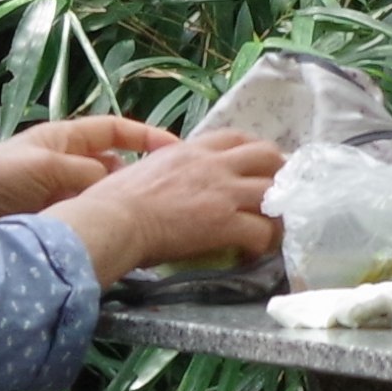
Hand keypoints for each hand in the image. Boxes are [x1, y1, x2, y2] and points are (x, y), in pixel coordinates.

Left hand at [0, 113, 177, 222]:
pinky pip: (85, 217)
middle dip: (139, 175)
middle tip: (166, 191)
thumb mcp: (44, 168)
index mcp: (63, 139)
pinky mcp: (50, 219)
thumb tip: (116, 179)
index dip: (146, 136)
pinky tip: (113, 236)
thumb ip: (85, 172)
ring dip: (119, 203)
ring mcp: (58, 192)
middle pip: (114, 165)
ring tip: (146, 216)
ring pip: (102, 195)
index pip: (115, 130)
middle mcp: (65, 163)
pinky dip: (100, 223)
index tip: (177, 149)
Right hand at [60, 132, 284, 284]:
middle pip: (267, 155)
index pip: (236, 138)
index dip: (253, 150)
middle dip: (278, 172)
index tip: (257, 165)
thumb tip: (165, 177)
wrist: (113, 220)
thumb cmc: (113, 199)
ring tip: (273, 227)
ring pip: (274, 192)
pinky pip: (263, 231)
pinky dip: (265, 243)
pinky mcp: (225, 223)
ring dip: (278, 210)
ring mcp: (223, 192)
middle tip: (278, 193)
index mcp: (191, 149)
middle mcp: (213, 164)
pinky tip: (254, 252)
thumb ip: (165, 167)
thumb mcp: (143, 168)